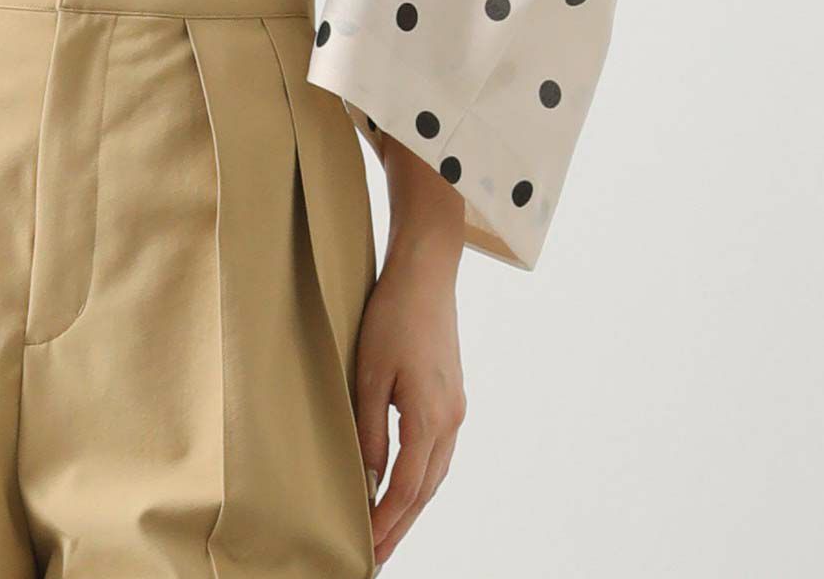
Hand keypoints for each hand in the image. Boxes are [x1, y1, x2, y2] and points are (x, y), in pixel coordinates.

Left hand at [354, 250, 467, 566]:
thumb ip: (369, 429)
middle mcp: (450, 421)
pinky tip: (406, 486)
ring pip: (435, 475)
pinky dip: (421, 479)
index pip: (407, 488)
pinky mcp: (452, 397)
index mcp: (430, 418)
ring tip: (387, 531)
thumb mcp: (370, 372)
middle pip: (426, 490)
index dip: (386, 522)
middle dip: (401, 526)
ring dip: (412, 506)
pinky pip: (438, 453)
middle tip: (377, 558)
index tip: (367, 548)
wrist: (426, 273)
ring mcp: (456, 409)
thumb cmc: (392, 316)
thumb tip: (367, 479)